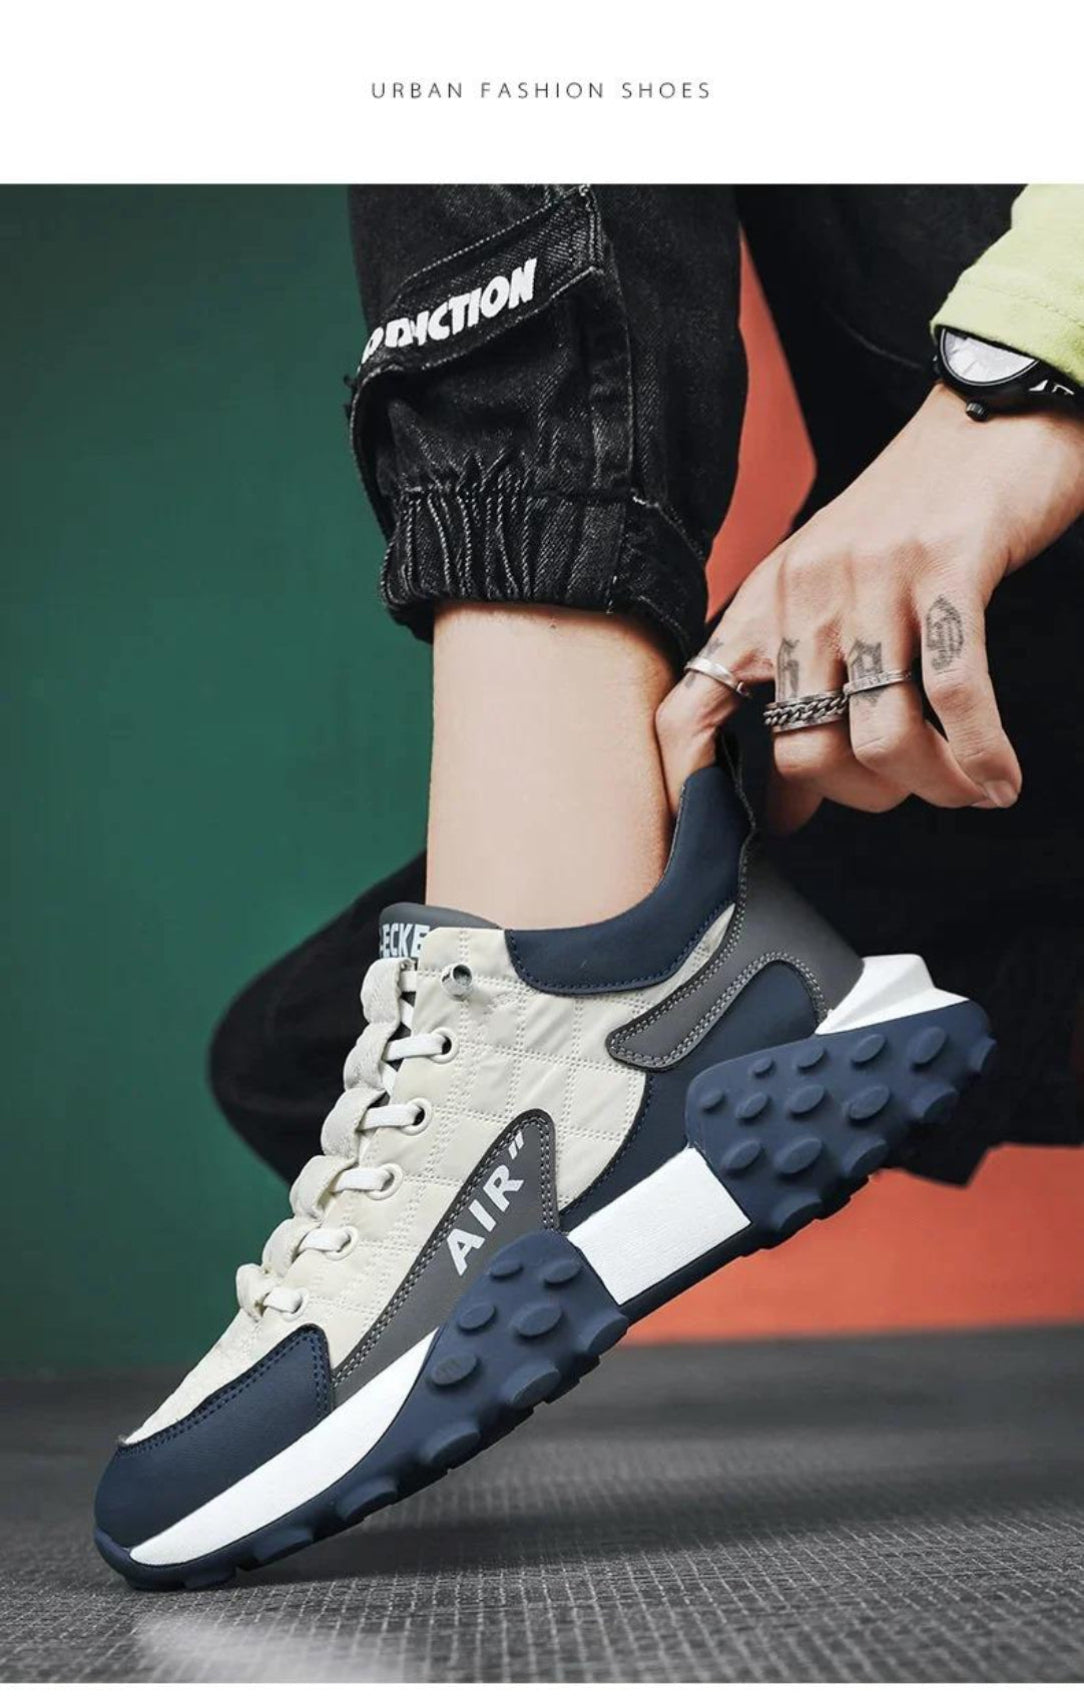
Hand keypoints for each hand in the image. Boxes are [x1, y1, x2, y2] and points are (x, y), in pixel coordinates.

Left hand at [657, 385, 1083, 828]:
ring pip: (877, 733)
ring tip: (963, 788)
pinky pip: (953, 692)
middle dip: (861, 797)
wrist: (995, 410)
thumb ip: (806, 674)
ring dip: (928, 783)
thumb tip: (792, 793)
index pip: (691, 710)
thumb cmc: (921, 511)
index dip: (694, 788)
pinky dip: (980, 753)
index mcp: (767, 599)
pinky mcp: (945, 564)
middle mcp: (805, 588)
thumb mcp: (835, 584)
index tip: (737, 839)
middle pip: (800, 748)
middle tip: (906, 794)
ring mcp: (872, 576)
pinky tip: (998, 777)